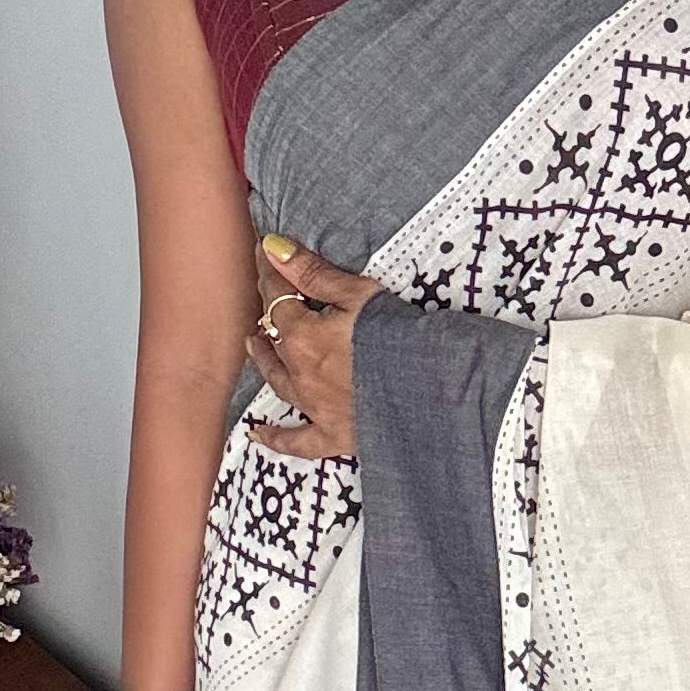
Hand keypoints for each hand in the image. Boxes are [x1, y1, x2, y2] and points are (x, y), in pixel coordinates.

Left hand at [246, 234, 382, 458]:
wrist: (432, 392)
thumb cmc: (399, 338)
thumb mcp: (358, 295)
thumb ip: (313, 273)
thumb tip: (273, 249)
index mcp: (303, 336)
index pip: (277, 295)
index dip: (270, 271)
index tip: (265, 252)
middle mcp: (300, 374)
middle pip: (274, 339)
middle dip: (268, 315)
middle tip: (268, 301)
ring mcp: (314, 409)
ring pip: (277, 383)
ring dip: (265, 362)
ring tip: (257, 346)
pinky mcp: (333, 436)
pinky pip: (297, 441)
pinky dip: (276, 438)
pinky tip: (259, 435)